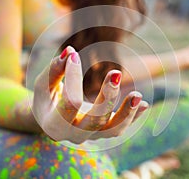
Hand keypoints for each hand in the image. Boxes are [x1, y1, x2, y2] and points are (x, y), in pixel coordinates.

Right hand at [33, 46, 148, 143]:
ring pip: (113, 130)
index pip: (70, 103)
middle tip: (116, 73)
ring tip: (138, 96)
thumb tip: (70, 52)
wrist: (52, 118)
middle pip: (95, 121)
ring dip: (127, 113)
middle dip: (107, 97)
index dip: (73, 78)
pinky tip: (144, 104)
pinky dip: (133, 116)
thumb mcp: (44, 84)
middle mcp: (74, 135)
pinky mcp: (104, 131)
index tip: (73, 55)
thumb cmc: (47, 98)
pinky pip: (121, 127)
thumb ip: (54, 69)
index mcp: (54, 125)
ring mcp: (92, 135)